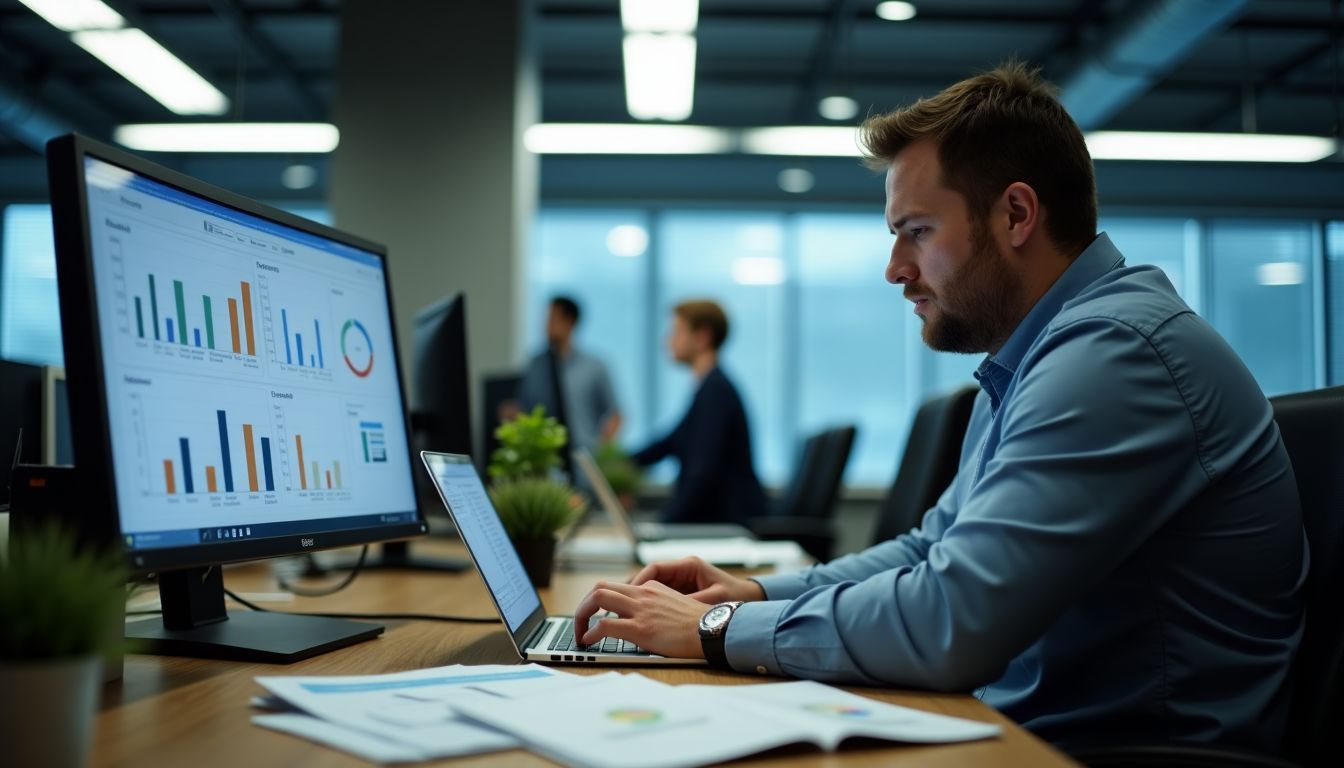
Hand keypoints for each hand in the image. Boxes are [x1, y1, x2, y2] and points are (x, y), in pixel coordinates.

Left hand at [572, 580, 706, 657]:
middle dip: (584, 604)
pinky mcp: (640, 629)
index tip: (596, 614)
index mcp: (652, 588)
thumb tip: (644, 620)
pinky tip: (588, 642)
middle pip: (601, 586)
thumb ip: (657, 607)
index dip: (602, 601)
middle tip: (581, 621)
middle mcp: (643, 594)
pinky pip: (604, 625)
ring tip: (580, 633)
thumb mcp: (676, 607)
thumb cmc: (700, 625)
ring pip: (598, 598)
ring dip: (581, 615)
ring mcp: (640, 610)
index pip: (618, 587)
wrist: (714, 631)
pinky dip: (590, 632)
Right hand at [629, 556, 766, 603]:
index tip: (629, 594)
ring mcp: (681, 581)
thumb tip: (671, 610)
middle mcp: (682, 570)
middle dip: (632, 590)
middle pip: (649, 577)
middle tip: (616, 604)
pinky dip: (648, 605)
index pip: (655, 568)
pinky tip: (641, 618)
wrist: (749, 600)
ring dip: (638, 599)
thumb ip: (691, 602)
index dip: (638, 581)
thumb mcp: (713, 599)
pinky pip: (659, 596)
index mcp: (689, 565)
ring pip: (651, 587)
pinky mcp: (681, 592)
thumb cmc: (734, 596)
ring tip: (624, 613)